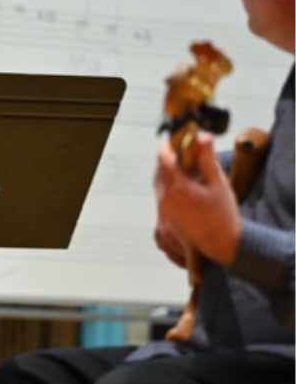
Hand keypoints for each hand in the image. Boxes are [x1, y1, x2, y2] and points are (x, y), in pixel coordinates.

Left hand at [155, 134, 241, 267]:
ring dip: (169, 176)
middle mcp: (165, 200)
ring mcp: (162, 211)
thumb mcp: (218, 184)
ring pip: (159, 185)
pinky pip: (161, 199)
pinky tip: (186, 191)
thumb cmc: (224, 217)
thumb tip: (204, 138)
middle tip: (184, 155)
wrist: (223, 245)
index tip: (177, 140)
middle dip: (170, 161)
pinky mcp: (163, 221)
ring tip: (188, 174)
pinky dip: (170, 190)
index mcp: (177, 189)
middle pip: (159, 172)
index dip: (170, 147)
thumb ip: (208, 159)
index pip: (164, 159)